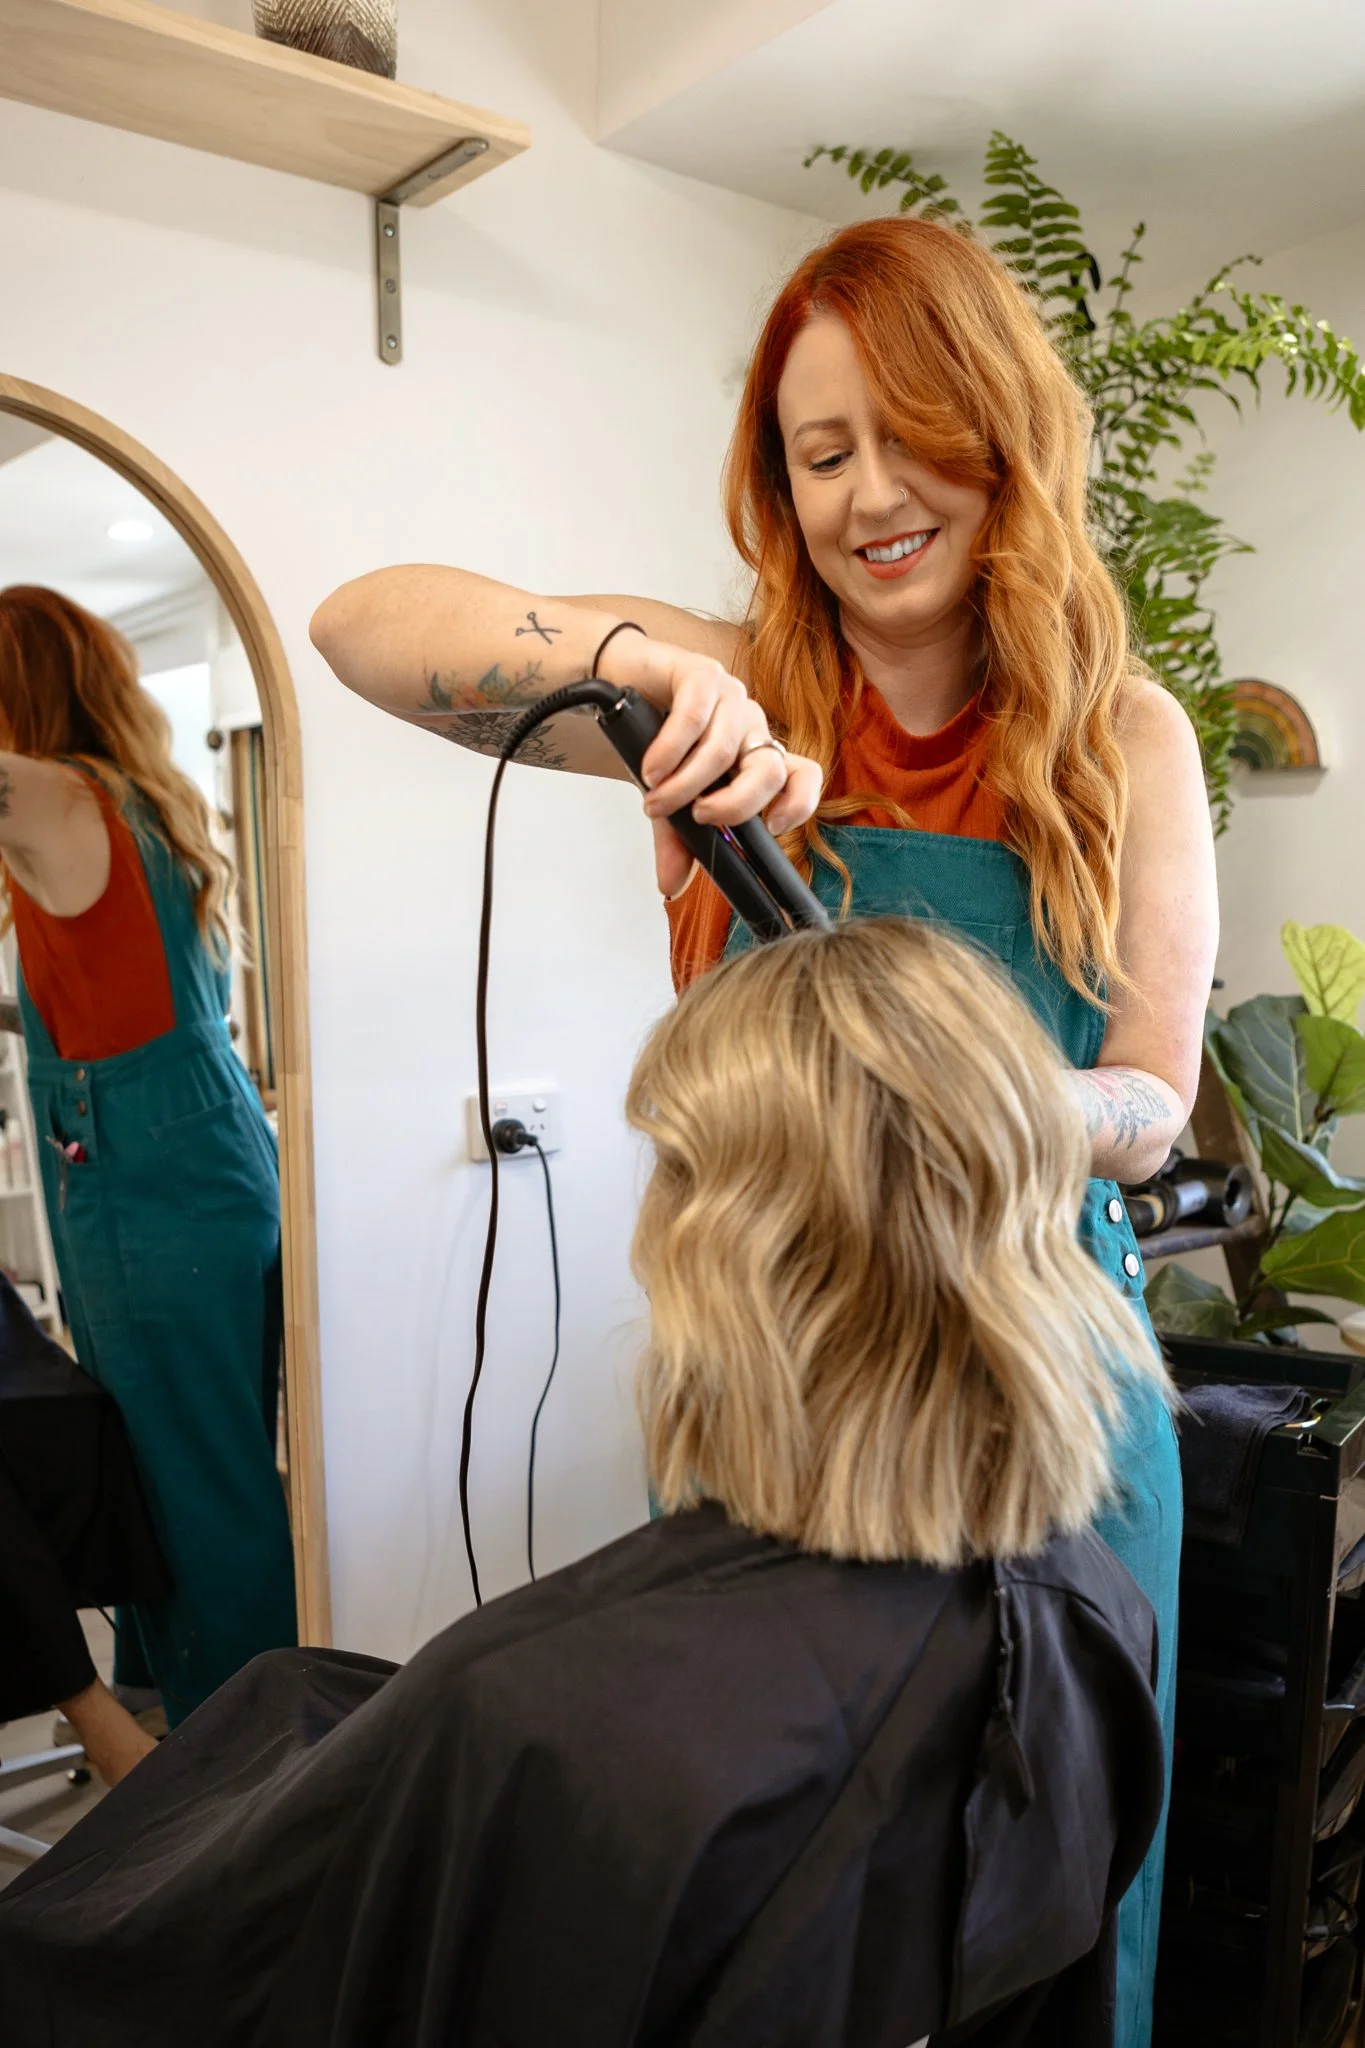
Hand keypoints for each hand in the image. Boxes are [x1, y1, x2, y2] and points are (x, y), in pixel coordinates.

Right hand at [596, 631, 822, 897]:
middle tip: (698, 818)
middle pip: (769, 769)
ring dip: (686, 783)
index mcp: (754, 756)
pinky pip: (695, 715)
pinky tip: (652, 768)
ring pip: (725, 748)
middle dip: (736, 804)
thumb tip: (670, 885)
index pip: (802, 776)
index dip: (799, 802)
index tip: (772, 827)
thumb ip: (677, 840)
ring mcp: (729, 698)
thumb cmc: (653, 737)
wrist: (617, 683)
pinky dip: (671, 749)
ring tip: (655, 799)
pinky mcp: (700, 674)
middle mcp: (750, 727)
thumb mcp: (668, 797)